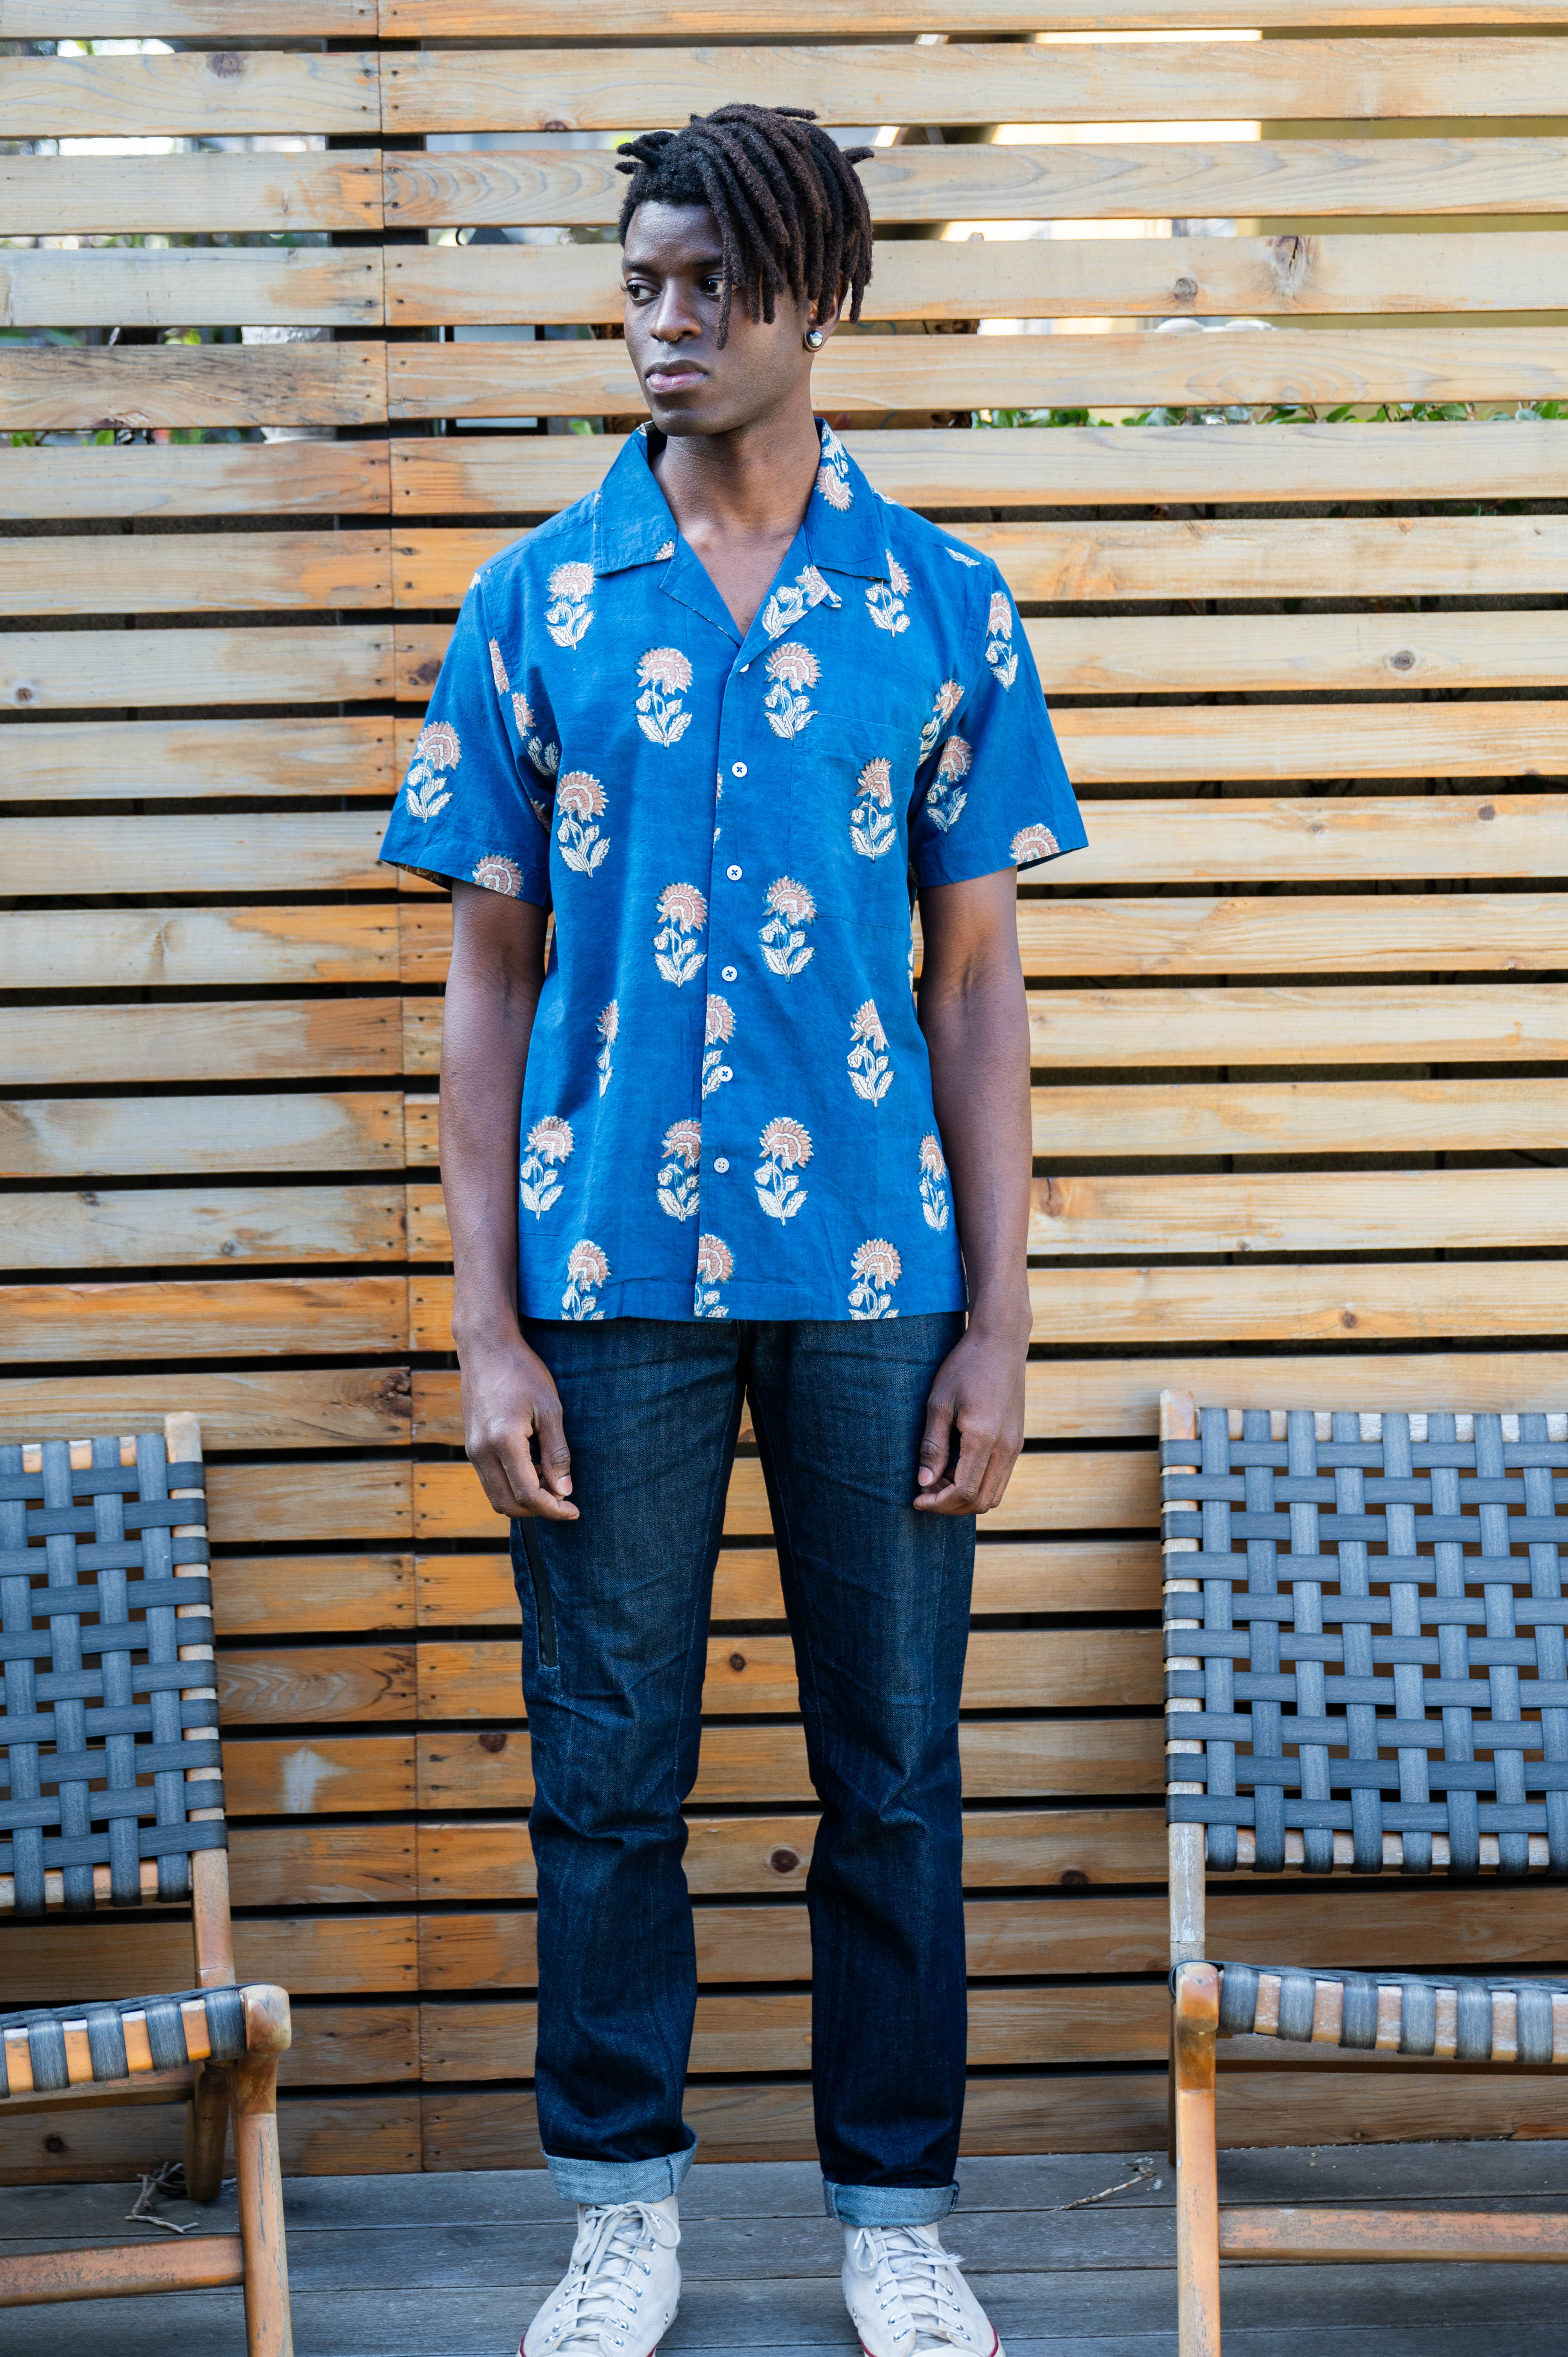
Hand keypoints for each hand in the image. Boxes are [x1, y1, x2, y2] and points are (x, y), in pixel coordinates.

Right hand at [461, 1334, 577, 1520]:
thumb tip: (564, 1491)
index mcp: (503, 1441)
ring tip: (550, 1482)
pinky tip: (533, 1469)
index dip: (553, 1510)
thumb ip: (557, 1453)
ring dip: (523, 1500)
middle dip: (538, 1511)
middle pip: (507, 1505)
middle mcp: (481, 1451)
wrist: (486, 1348)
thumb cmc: (522, 1372)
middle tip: (564, 1499)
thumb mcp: (550, 1409)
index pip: (527, 1495)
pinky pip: (490, 1480)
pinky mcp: (470, 1445)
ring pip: (496, 1496)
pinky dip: (512, 1485)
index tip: (574, 1510)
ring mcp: (472, 1450)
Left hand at [913, 1324, 1026, 1515]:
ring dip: (966, 1497)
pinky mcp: (1017, 1441)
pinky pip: (1000, 1478)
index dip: (938, 1503)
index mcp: (984, 1438)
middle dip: (951, 1505)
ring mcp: (1015, 1446)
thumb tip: (924, 1483)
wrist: (1000, 1342)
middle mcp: (1006, 1448)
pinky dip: (979, 1483)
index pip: (964, 1493)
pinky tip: (957, 1467)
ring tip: (939, 1479)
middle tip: (926, 1490)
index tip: (916, 1499)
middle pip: (982, 1502)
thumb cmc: (965, 1367)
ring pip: (994, 1494)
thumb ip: (933, 1446)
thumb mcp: (938, 1403)